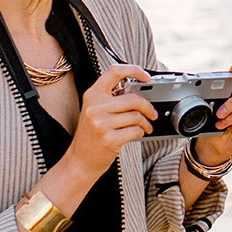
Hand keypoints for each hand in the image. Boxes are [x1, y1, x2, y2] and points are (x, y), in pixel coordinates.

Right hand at [67, 65, 157, 180]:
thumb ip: (110, 98)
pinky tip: (137, 134)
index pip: (114, 71)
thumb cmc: (90, 136)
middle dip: (148, 107)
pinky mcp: (109, 139)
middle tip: (152, 113)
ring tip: (146, 126)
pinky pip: (135, 131)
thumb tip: (138, 91)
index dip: (134, 70)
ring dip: (146, 123)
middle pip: (132, 99)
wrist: (79, 161)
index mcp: (92, 95)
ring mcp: (101, 124)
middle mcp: (95, 107)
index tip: (146, 77)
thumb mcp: (93, 111)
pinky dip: (140, 132)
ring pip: (136, 116)